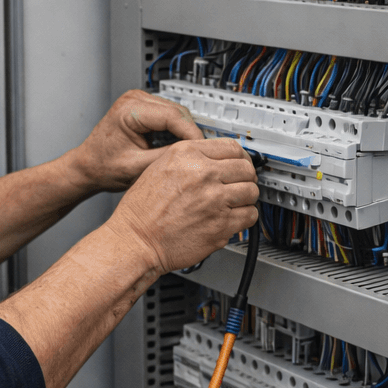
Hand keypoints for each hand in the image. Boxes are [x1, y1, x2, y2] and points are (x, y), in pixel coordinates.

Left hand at [67, 90, 202, 193]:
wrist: (88, 166)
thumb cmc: (103, 167)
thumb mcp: (137, 168)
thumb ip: (166, 158)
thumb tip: (193, 155)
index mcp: (129, 110)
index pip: (173, 116)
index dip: (192, 134)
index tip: (204, 150)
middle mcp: (134, 99)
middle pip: (178, 111)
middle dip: (191, 133)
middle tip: (201, 154)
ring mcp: (139, 100)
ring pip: (177, 112)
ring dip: (185, 132)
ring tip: (190, 153)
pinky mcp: (144, 107)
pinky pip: (169, 115)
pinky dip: (177, 130)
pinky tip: (178, 147)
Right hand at [105, 138, 259, 276]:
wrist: (135, 240)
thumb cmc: (142, 210)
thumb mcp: (159, 167)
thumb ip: (190, 159)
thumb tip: (216, 159)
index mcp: (187, 155)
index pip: (232, 147)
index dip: (239, 157)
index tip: (240, 164)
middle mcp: (203, 174)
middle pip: (246, 168)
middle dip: (245, 177)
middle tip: (239, 184)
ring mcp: (215, 200)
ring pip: (251, 192)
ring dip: (246, 198)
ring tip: (234, 203)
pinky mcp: (221, 225)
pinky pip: (249, 216)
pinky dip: (245, 217)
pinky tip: (233, 218)